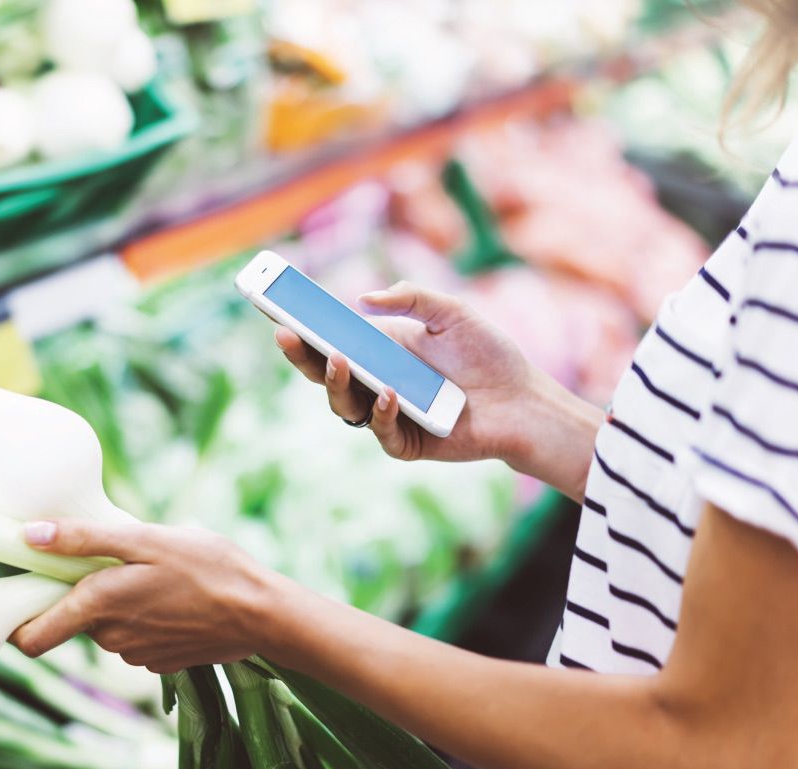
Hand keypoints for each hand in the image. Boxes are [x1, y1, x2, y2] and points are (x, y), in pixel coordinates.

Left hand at [10, 519, 285, 672]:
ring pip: (109, 628)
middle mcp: (111, 638)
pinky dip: (147, 619)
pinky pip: (137, 638)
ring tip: (157, 577)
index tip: (32, 591)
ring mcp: (138, 655)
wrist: (261, 612)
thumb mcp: (146, 539)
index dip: (22, 619)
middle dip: (89, 595)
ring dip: (121, 605)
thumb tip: (30, 535)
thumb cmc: (207, 566)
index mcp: (98, 606)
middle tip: (122, 563)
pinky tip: (174, 599)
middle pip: (77, 620)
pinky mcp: (162, 662)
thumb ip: (84, 539)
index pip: (32, 639)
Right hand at [277, 281, 534, 462]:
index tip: (275, 306)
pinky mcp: (405, 442)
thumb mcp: (451, 312)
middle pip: (324, 373)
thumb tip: (362, 299)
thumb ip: (411, 297)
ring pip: (344, 404)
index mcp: (379, 350)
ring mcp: (387, 414)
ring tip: (339, 360)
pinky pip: (380, 430)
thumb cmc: (488, 355)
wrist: (523, 400)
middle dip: (301, 355)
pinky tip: (388, 394)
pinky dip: (380, 411)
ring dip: (335, 383)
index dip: (301, 326)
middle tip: (286, 334)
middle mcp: (375, 382)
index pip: (330, 339)